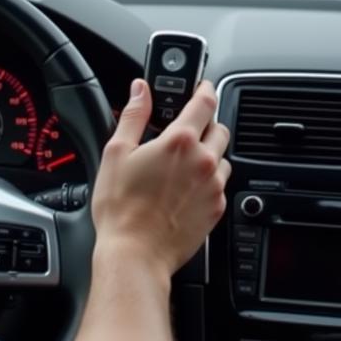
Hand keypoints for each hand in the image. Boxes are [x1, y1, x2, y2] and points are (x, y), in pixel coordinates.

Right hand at [90, 78, 230, 276]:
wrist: (136, 254)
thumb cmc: (122, 208)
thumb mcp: (117, 152)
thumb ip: (133, 115)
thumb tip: (140, 90)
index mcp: (180, 141)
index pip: (205, 101)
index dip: (204, 88)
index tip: (201, 86)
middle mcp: (204, 161)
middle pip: (219, 127)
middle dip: (205, 122)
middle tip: (186, 128)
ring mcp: (214, 186)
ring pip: (223, 156)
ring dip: (209, 152)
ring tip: (184, 162)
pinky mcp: (217, 208)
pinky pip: (221, 184)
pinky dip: (208, 179)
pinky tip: (186, 187)